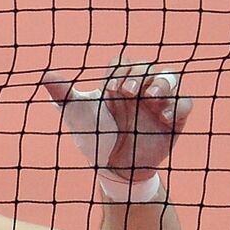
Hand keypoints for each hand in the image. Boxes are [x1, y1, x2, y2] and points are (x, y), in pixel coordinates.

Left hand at [41, 60, 192, 181]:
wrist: (112, 168)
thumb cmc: (93, 137)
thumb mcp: (76, 115)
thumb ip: (63, 94)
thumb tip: (44, 75)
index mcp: (117, 82)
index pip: (123, 61)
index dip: (119, 71)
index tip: (110, 90)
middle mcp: (140, 88)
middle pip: (147, 66)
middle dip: (139, 76)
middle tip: (127, 93)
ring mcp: (158, 102)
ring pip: (169, 77)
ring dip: (162, 84)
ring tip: (150, 98)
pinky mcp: (174, 119)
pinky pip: (185, 102)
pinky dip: (178, 105)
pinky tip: (163, 117)